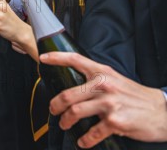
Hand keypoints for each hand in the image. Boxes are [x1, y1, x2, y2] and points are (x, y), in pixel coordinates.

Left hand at [41, 52, 166, 146]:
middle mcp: (104, 86)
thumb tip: (76, 84)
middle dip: (55, 105)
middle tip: (53, 110)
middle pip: (67, 94)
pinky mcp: (115, 121)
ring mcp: (109, 104)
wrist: (163, 112)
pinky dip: (84, 140)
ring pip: (74, 112)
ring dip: (65, 121)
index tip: (43, 58)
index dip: (56, 57)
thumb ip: (97, 79)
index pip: (75, 59)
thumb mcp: (117, 80)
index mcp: (103, 73)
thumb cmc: (137, 97)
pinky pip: (91, 133)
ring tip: (64, 124)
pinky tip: (83, 142)